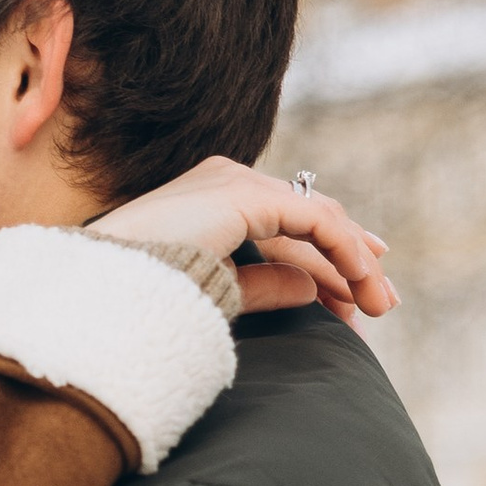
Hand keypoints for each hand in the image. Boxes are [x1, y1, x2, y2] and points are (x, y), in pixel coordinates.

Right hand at [89, 159, 397, 325]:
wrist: (105, 293)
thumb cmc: (139, 299)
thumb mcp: (213, 292)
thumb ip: (261, 285)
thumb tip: (309, 288)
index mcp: (206, 200)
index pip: (282, 223)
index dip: (323, 255)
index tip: (353, 292)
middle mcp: (223, 180)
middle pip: (306, 218)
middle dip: (347, 259)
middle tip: (381, 300)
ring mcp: (235, 181)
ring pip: (317, 219)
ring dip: (353, 262)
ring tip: (380, 304)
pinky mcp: (248, 194)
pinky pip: (316, 220)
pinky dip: (344, 251)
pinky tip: (362, 283)